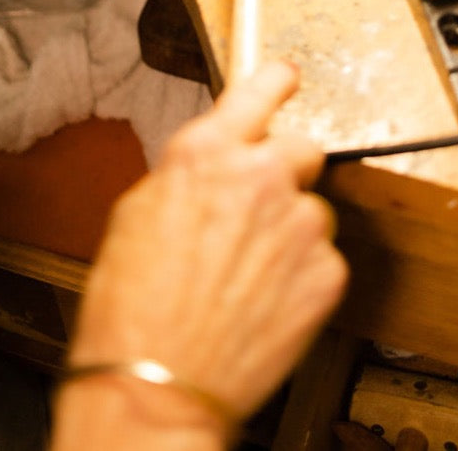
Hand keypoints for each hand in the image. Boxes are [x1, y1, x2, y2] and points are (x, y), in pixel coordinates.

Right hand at [64, 61, 347, 427]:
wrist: (156, 379)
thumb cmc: (131, 301)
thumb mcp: (137, 210)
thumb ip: (188, 173)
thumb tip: (212, 166)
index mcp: (206, 152)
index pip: (260, 89)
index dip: (275, 81)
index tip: (285, 78)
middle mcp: (260, 178)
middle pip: (302, 146)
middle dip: (283, 167)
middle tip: (259, 200)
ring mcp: (299, 226)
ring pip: (311, 208)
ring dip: (289, 227)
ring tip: (251, 268)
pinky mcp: (326, 275)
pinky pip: (322, 257)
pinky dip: (300, 272)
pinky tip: (264, 296)